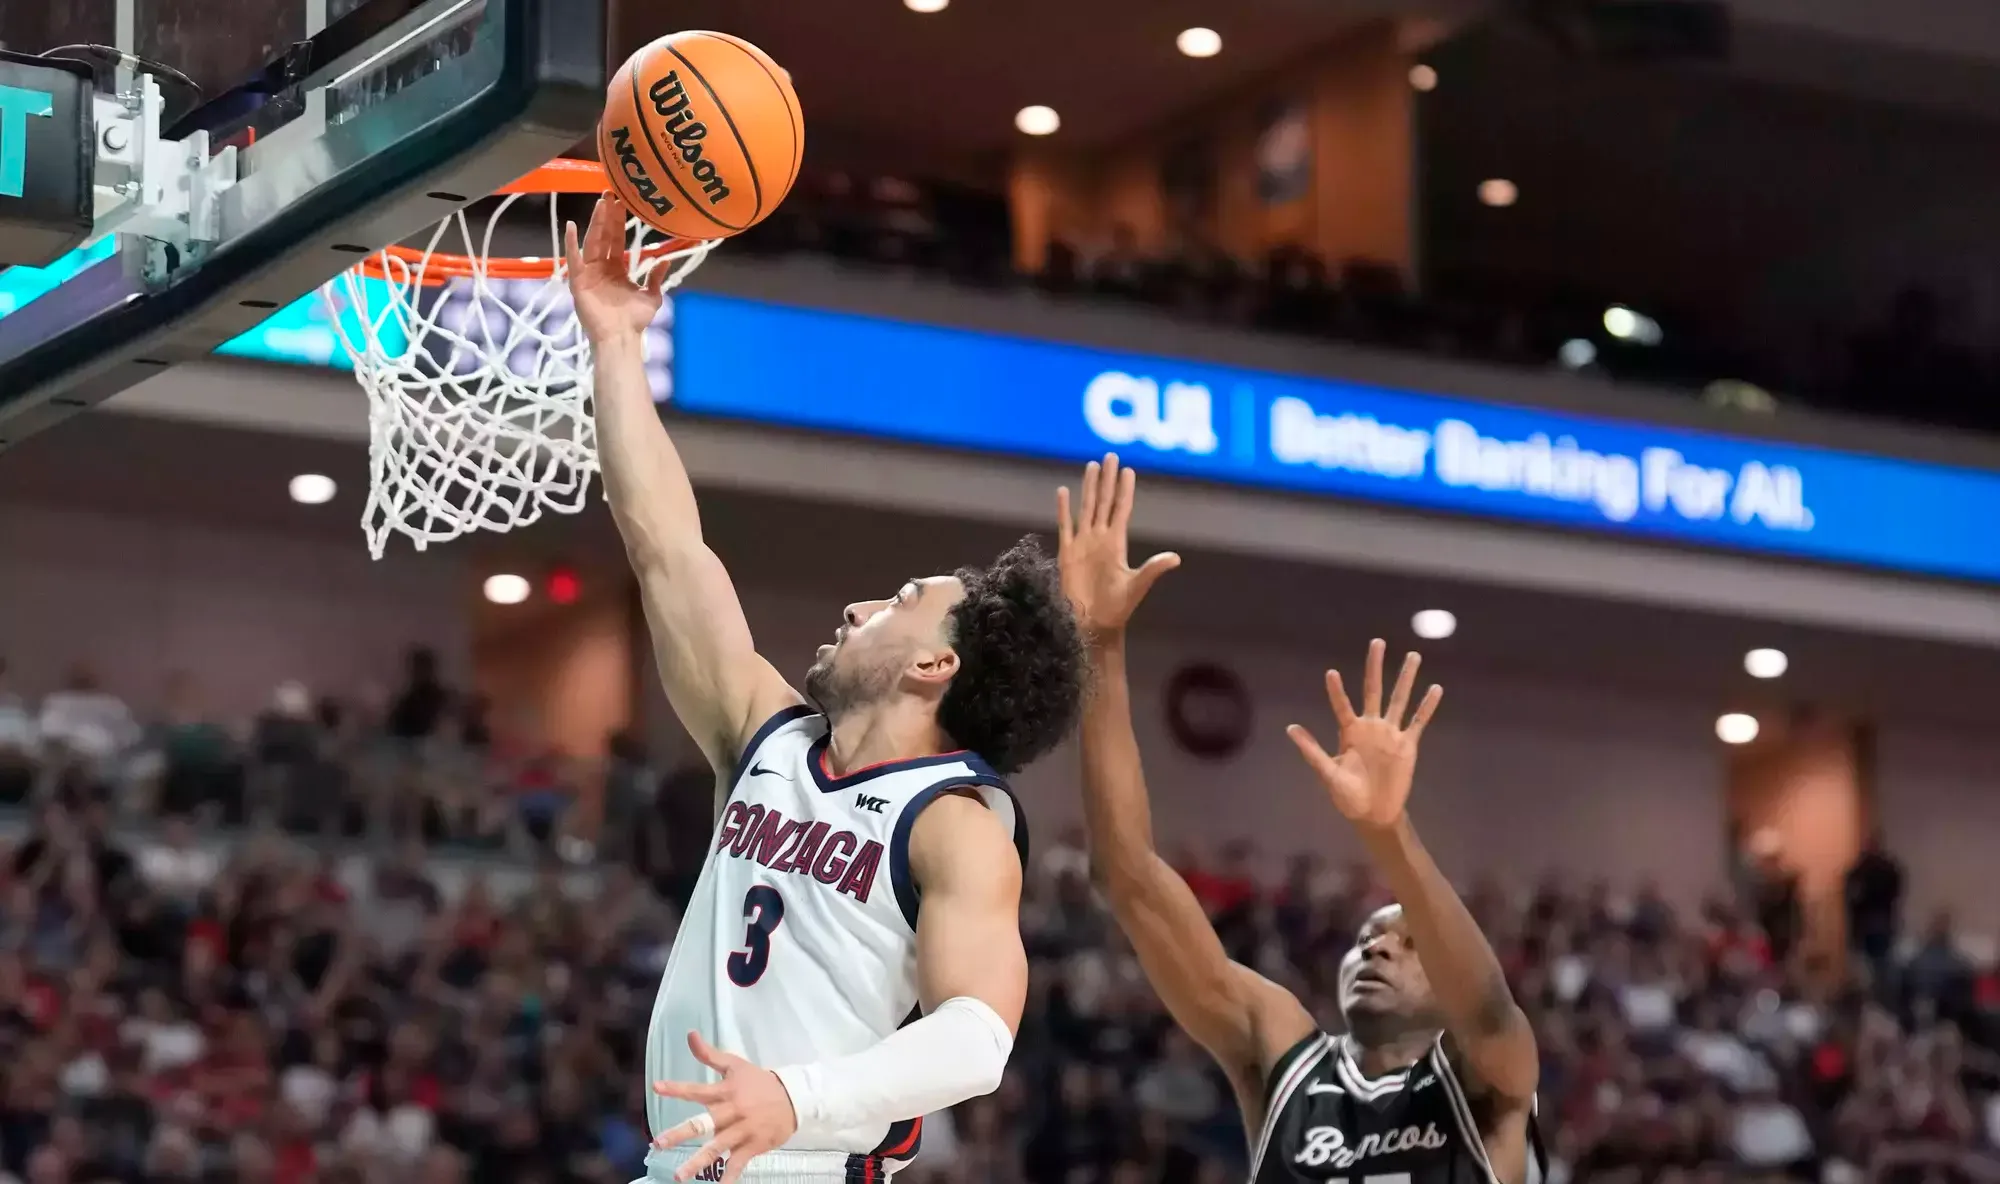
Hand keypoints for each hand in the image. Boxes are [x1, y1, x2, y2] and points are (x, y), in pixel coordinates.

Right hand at [563, 192, 666, 344]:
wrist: (621, 337)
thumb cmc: (635, 320)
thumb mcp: (651, 296)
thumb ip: (656, 277)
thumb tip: (666, 259)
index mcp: (616, 268)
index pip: (617, 239)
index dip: (619, 221)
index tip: (622, 202)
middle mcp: (601, 267)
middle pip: (604, 236)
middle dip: (607, 215)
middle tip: (610, 193)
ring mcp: (589, 273)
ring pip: (592, 242)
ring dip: (595, 222)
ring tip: (600, 203)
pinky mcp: (578, 281)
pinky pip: (573, 259)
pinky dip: (571, 243)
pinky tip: (571, 226)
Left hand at [651, 1031, 798, 1183]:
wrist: (793, 1098)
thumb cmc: (759, 1082)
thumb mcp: (735, 1065)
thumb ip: (709, 1055)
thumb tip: (690, 1034)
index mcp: (725, 1091)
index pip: (697, 1089)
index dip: (677, 1088)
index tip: (656, 1087)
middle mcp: (732, 1111)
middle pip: (703, 1123)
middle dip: (680, 1134)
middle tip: (658, 1143)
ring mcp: (742, 1130)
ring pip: (717, 1147)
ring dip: (698, 1162)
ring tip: (679, 1176)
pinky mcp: (752, 1145)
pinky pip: (738, 1163)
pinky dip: (729, 1177)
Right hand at [1056, 453, 1179, 635]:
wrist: (1093, 624)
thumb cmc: (1117, 608)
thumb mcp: (1137, 586)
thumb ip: (1153, 570)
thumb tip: (1176, 558)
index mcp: (1117, 543)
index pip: (1122, 509)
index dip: (1125, 490)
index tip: (1128, 470)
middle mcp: (1100, 538)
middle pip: (1104, 502)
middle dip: (1108, 479)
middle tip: (1110, 456)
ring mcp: (1083, 544)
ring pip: (1086, 508)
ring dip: (1089, 487)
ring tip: (1091, 466)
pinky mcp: (1067, 553)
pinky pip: (1064, 525)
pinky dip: (1063, 509)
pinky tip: (1063, 492)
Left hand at [1286, 639, 1441, 830]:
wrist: (1373, 814)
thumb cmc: (1346, 795)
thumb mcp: (1328, 773)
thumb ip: (1312, 751)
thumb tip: (1290, 728)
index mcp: (1349, 731)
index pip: (1341, 705)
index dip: (1336, 691)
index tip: (1331, 673)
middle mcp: (1370, 726)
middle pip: (1373, 689)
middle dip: (1375, 666)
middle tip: (1377, 641)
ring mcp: (1390, 734)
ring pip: (1399, 699)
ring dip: (1406, 678)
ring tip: (1413, 655)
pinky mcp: (1407, 745)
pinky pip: (1418, 722)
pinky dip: (1427, 706)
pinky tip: (1435, 688)